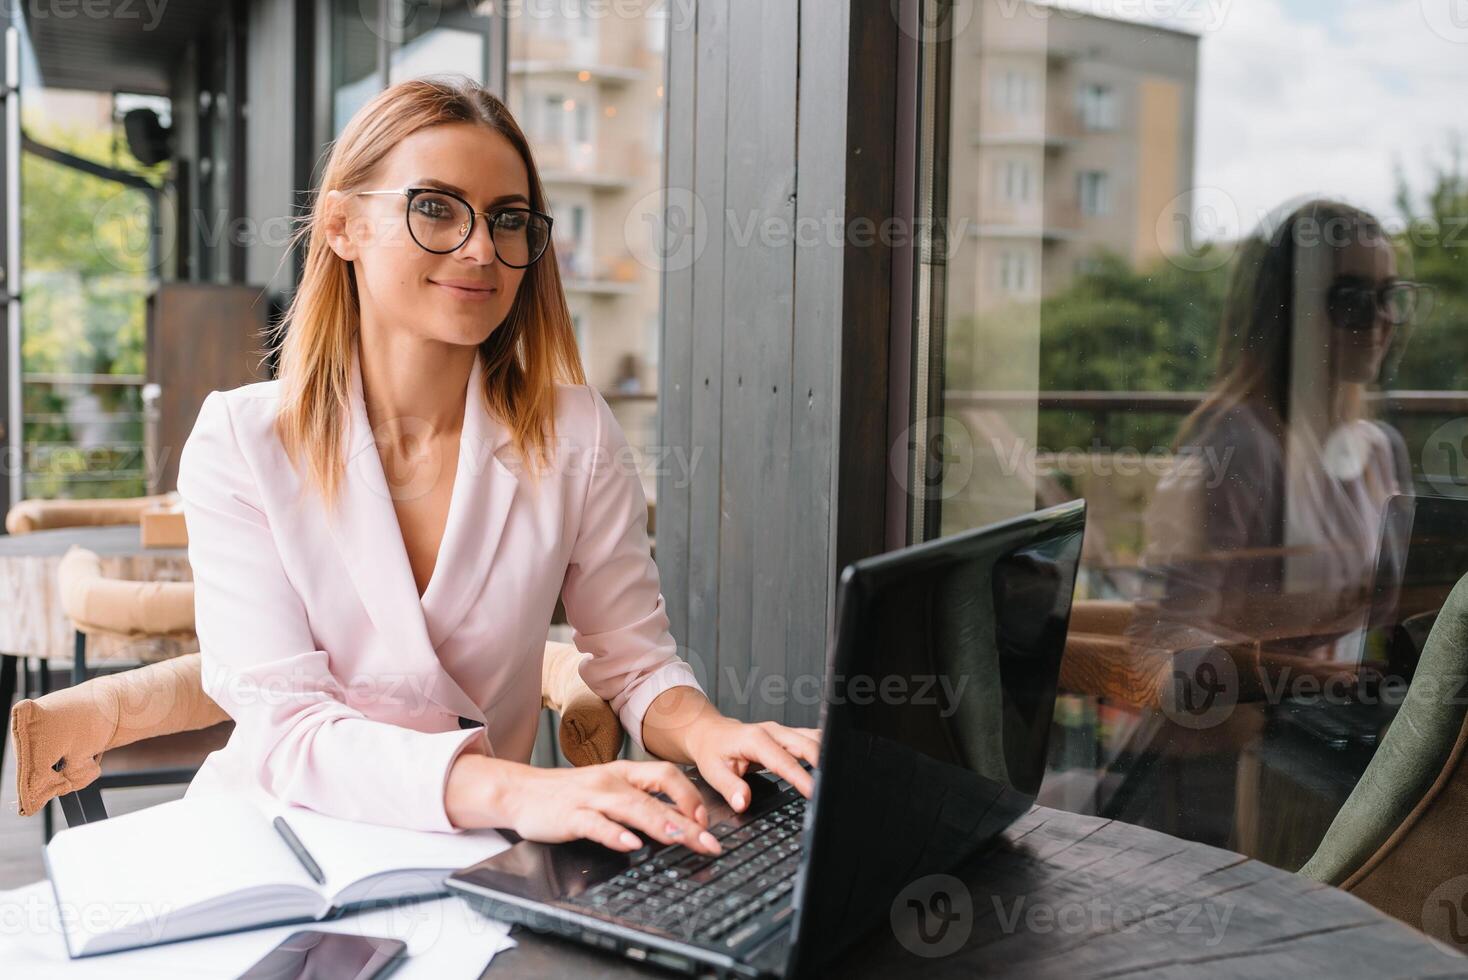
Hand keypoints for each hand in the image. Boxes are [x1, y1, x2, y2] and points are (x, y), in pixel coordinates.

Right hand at [445, 754, 723, 854]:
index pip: (666, 774)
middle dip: (688, 820)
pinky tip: (631, 845)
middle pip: (657, 796)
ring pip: (632, 807)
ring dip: (660, 823)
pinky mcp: (570, 816)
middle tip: (710, 842)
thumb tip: (677, 817)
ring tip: (683, 838)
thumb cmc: (567, 794)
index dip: (690, 794)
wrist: (519, 791)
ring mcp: (591, 797)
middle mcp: (611, 782)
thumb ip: (638, 799)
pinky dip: (615, 834)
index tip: (706, 818)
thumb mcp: (607, 788)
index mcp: (624, 773)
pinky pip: (596, 824)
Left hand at [685, 717, 821, 812]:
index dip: (800, 777)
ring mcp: (783, 732)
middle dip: (824, 764)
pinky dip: (824, 751)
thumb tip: (743, 803)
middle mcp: (774, 732)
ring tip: (837, 777)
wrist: (710, 732)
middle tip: (833, 788)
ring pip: (814, 738)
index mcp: (756, 739)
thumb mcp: (712, 771)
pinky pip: (812, 739)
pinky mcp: (789, 736)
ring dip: (827, 755)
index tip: (814, 792)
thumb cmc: (712, 750)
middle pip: (808, 745)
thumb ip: (730, 787)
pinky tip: (832, 765)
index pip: (784, 761)